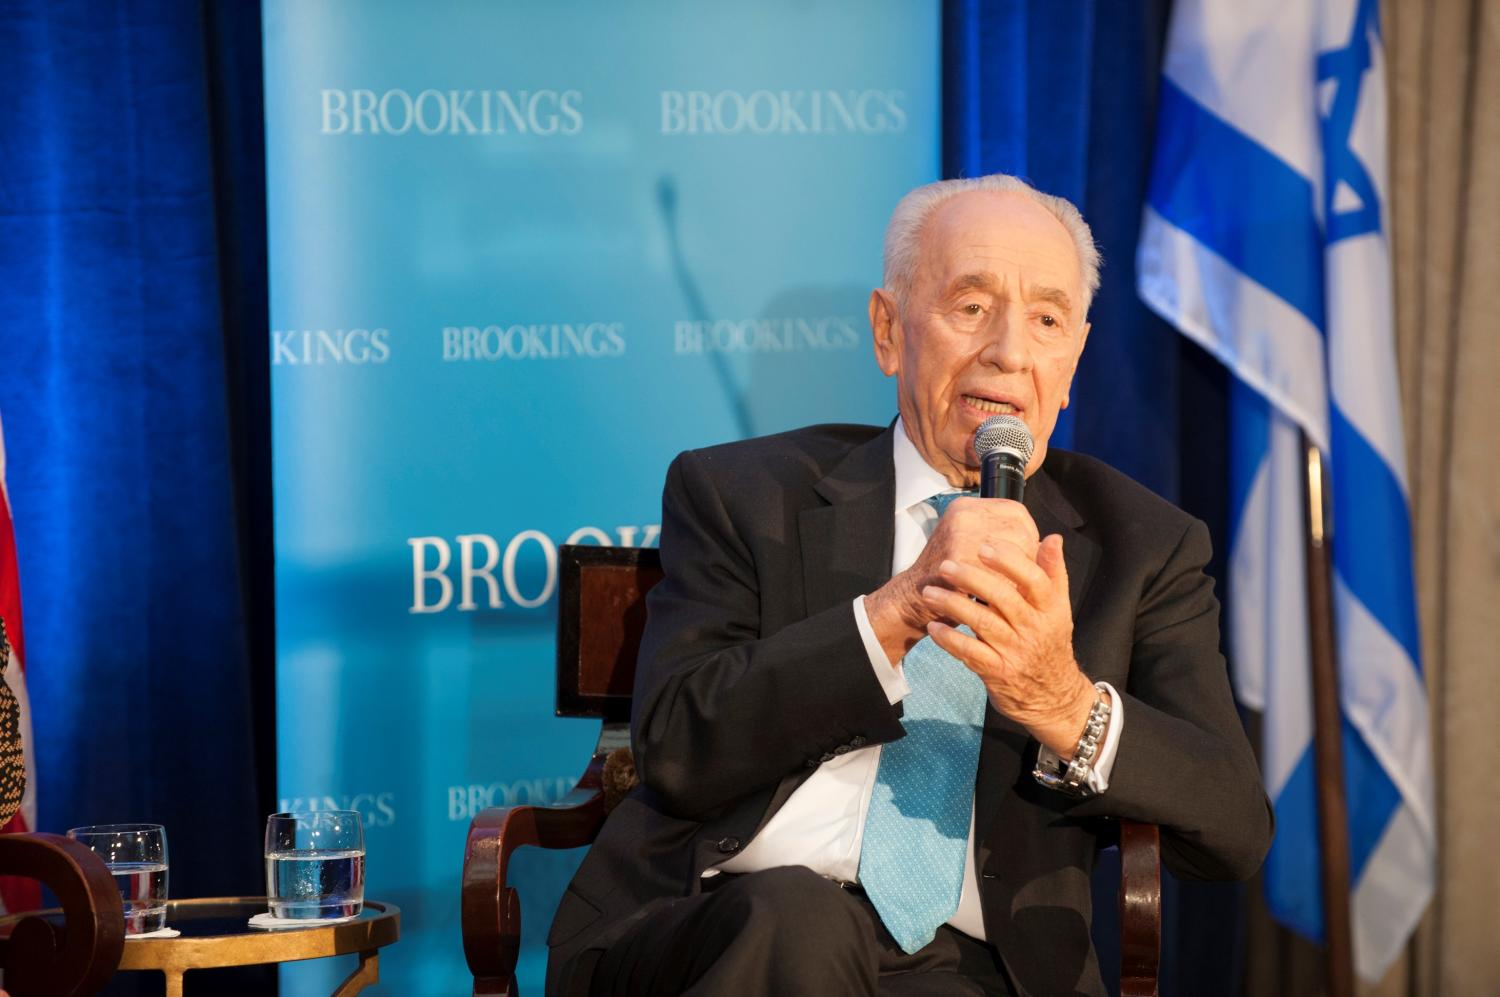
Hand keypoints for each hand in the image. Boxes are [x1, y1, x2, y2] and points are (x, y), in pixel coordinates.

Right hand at [865, 497, 1039, 663]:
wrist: (915, 598)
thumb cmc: (949, 575)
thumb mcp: (970, 543)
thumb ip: (1001, 535)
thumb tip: (1046, 541)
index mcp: (967, 507)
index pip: (1016, 511)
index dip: (1030, 534)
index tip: (1030, 554)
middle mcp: (963, 515)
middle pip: (1019, 530)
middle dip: (1027, 556)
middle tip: (1022, 576)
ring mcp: (960, 535)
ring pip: (1012, 552)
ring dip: (1017, 574)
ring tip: (1011, 587)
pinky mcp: (959, 560)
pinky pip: (999, 574)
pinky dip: (1004, 589)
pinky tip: (1000, 598)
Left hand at [920, 535, 1095, 756]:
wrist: (1054, 697)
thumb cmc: (1049, 643)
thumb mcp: (1059, 610)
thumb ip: (1053, 574)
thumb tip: (1052, 538)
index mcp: (1050, 610)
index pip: (1034, 580)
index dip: (1010, 562)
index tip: (984, 547)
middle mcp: (1034, 629)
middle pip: (1003, 598)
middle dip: (972, 578)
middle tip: (945, 565)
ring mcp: (1015, 652)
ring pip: (982, 623)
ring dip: (952, 605)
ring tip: (929, 592)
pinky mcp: (997, 672)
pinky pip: (970, 652)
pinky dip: (950, 640)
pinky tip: (934, 627)